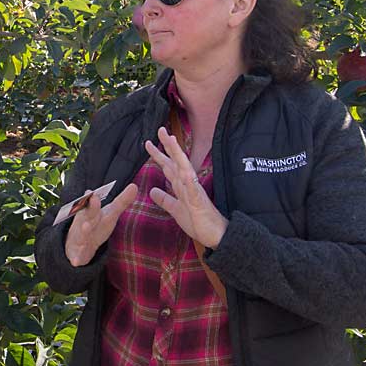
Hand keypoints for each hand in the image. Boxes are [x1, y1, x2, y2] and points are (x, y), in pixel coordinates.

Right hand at [64, 183, 138, 266]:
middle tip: (93, 199)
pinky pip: (76, 256)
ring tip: (85, 227)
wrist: (78, 245)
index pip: (92, 203)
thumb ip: (121, 201)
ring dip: (83, 230)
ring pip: (81, 233)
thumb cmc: (96, 225)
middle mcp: (85, 222)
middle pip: (88, 215)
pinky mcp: (77, 253)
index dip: (93, 198)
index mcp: (92, 212)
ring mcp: (80, 237)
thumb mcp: (109, 214)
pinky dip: (75, 258)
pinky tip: (75, 262)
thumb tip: (134, 186)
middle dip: (91, 208)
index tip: (93, 192)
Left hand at [145, 126, 228, 248]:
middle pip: (175, 162)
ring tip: (172, 140)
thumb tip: (152, 191)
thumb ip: (165, 199)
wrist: (216, 235)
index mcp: (181, 186)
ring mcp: (194, 191)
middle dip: (167, 146)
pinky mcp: (200, 202)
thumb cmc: (198, 222)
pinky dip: (189, 181)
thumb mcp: (175, 209)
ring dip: (178, 155)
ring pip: (185, 169)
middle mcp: (188, 184)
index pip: (168, 166)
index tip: (149, 142)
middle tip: (159, 129)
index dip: (159, 155)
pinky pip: (194, 190)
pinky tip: (185, 172)